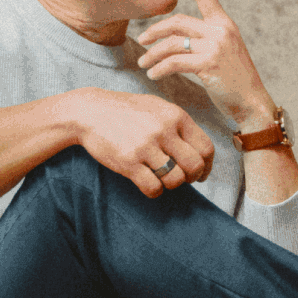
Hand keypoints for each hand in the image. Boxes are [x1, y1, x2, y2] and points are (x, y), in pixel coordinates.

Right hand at [73, 89, 214, 197]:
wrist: (90, 112)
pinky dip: (154, 191)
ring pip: (175, 180)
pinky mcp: (128, 162)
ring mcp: (145, 146)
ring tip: (162, 178)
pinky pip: (153, 188)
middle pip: (194, 166)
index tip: (201, 173)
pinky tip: (147, 183)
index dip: (207, 165)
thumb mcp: (157, 107)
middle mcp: (163, 130)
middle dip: (192, 177)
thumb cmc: (127, 111)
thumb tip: (201, 150)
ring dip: (171, 184)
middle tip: (183, 178)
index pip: (206, 148)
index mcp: (176, 116)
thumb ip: (179, 124)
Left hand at [136, 0, 277, 131]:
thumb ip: (208, 38)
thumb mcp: (226, 51)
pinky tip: (154, 74)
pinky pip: (174, 62)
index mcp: (225, 24)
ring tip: (143, 64)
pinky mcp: (209, 65)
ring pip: (172, 43)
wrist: (252, 101)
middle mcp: (221, 31)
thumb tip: (180, 36)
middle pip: (178, 21)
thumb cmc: (236, 79)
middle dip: (155, 30)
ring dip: (152, 54)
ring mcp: (215, 47)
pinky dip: (159, 69)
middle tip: (142, 40)